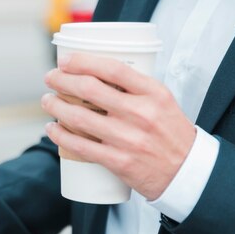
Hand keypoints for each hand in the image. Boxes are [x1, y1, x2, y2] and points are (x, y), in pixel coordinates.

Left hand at [41, 53, 195, 200]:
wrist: (187, 172)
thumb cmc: (170, 134)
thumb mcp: (162, 102)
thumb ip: (136, 88)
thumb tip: (98, 73)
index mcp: (154, 93)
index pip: (113, 69)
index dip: (83, 61)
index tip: (65, 60)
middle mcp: (141, 113)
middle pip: (90, 89)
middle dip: (62, 80)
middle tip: (50, 78)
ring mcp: (128, 139)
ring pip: (80, 118)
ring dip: (56, 106)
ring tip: (47, 101)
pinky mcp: (118, 162)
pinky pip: (81, 146)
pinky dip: (61, 135)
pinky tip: (51, 129)